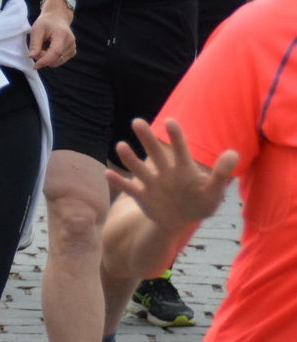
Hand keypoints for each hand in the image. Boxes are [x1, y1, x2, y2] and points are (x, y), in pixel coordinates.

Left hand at [27, 6, 75, 68]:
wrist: (57, 18)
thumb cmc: (45, 23)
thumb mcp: (36, 30)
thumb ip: (34, 44)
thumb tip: (32, 57)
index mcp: (62, 34)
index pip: (55, 52)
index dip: (44, 60)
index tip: (35, 66)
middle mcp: (70, 42)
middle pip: (55, 58)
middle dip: (43, 58)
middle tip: (37, 48)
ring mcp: (73, 47)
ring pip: (57, 61)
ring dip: (47, 58)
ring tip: (44, 46)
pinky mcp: (72, 51)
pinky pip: (60, 60)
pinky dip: (52, 58)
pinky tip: (49, 48)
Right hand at [104, 118, 237, 227]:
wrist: (181, 220)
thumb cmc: (200, 203)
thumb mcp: (214, 191)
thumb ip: (221, 173)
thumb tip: (234, 153)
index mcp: (183, 168)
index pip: (180, 149)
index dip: (175, 137)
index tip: (170, 122)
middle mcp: (165, 172)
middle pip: (155, 153)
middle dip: (146, 139)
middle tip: (137, 122)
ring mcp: (152, 183)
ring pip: (139, 168)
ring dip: (129, 158)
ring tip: (120, 145)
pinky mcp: (143, 196)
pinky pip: (130, 188)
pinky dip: (119, 182)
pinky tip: (107, 174)